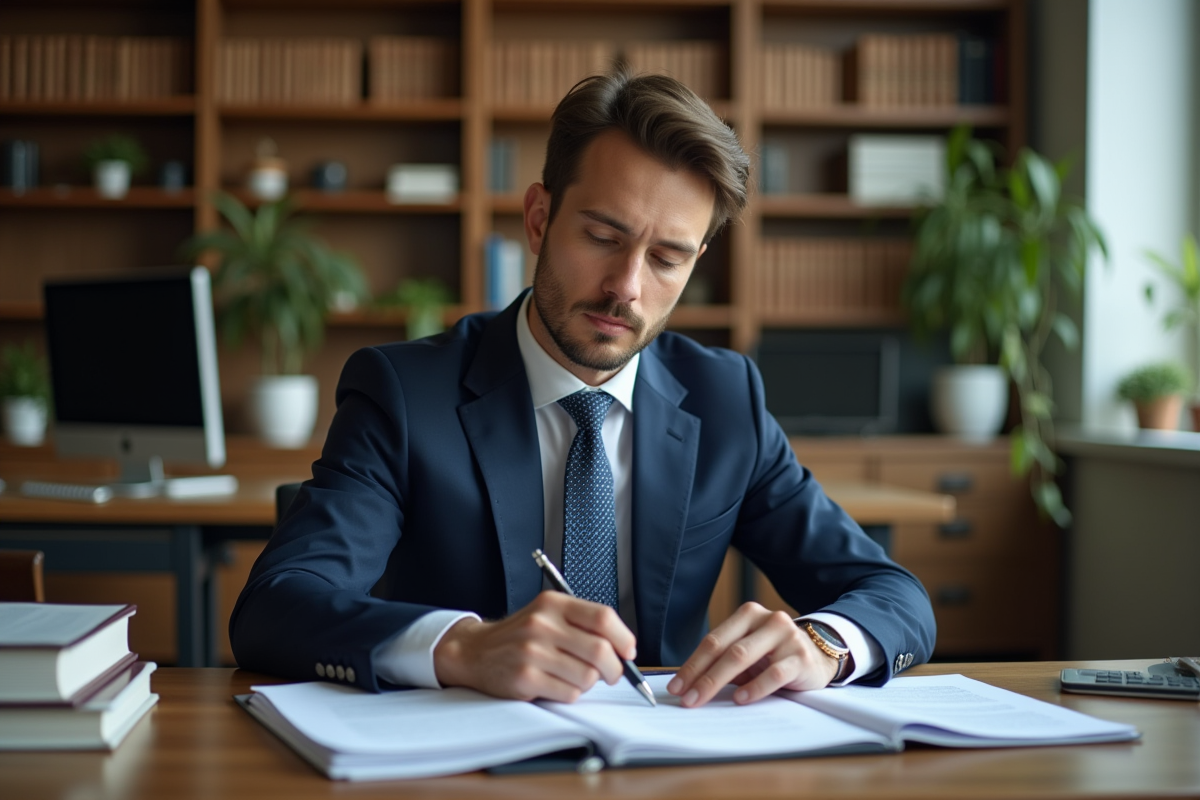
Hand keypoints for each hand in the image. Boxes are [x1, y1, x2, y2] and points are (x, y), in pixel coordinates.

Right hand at [433, 591, 636, 702]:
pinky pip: (569, 693)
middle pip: (600, 650)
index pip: (603, 617)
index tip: (628, 652)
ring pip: (588, 676)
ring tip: (574, 677)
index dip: (624, 638)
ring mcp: (532, 651)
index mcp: (553, 603)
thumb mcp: (547, 614)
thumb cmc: (519, 636)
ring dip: (589, 683)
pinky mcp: (525, 678)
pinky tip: (556, 685)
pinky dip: (570, 694)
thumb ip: (582, 623)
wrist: (475, 651)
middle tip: (610, 674)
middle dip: (614, 669)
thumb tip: (624, 648)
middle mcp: (542, 624)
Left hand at [667, 602, 839, 707]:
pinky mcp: (801, 657)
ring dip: (719, 681)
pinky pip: (774, 673)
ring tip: (703, 698)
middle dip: (701, 675)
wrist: (820, 656)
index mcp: (748, 615)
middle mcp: (767, 619)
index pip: (713, 640)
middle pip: (726, 649)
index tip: (676, 687)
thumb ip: (724, 662)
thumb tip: (689, 685)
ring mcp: (785, 636)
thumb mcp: (749, 653)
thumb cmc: (774, 657)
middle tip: (686, 698)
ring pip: (745, 657)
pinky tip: (740, 698)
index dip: (692, 664)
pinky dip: (754, 687)